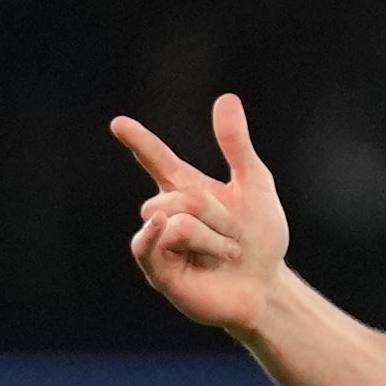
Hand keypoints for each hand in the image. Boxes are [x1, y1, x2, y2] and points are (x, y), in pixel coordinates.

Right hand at [113, 94, 290, 333]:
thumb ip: (237, 146)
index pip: (157, 160)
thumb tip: (226, 98)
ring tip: (228, 254)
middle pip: (181, 196)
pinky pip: (147, 246)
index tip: (118, 123)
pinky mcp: (157, 272)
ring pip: (174, 221)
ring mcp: (159, 243)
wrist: (267, 287)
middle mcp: (168, 215)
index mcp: (186, 190)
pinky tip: (169, 235)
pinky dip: (163, 239)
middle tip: (236, 237)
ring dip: (212, 238)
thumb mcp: (254, 186)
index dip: (139, 141)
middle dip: (218, 215)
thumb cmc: (261, 239)